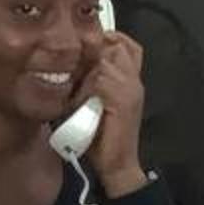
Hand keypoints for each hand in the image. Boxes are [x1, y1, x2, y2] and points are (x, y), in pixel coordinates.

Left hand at [80, 23, 148, 196]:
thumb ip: (91, 83)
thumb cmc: (103, 137)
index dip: (107, 39)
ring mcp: (131, 89)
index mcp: (132, 80)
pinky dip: (86, 90)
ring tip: (77, 95)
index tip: (85, 50)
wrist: (118, 165)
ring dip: (87, 75)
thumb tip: (68, 68)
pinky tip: (78, 104)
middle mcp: (135, 81)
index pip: (127, 44)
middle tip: (76, 72)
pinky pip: (101, 80)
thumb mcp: (96, 103)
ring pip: (105, 62)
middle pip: (116, 46)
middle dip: (93, 54)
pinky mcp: (124, 100)